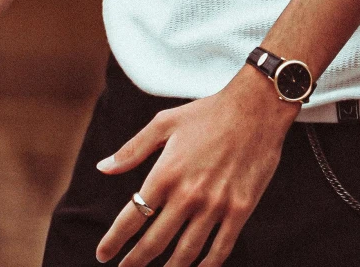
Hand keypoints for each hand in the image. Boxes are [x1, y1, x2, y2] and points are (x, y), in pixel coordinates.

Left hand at [91, 68, 297, 265]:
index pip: (132, 217)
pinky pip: (220, 248)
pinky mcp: (240, 210)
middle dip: (135, 262)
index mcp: (166, 173)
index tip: (103, 254)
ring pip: (187, 252)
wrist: (256, 108)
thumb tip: (103, 168)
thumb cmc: (208, 113)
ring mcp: (216, 205)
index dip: (114, 241)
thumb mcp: (164, 123)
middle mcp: (188, 194)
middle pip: (155, 241)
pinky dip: (206, 265)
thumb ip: (132, 149)